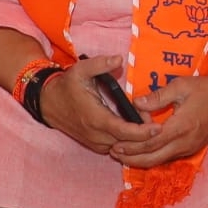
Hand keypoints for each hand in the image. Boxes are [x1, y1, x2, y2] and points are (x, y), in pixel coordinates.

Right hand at [38, 55, 161, 155]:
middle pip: (125, 143)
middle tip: (159, 126)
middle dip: (143, 137)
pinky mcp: (92, 143)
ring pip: (120, 148)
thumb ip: (100, 63)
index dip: (141, 132)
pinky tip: (137, 134)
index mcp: (95, 117)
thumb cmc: (67, 85)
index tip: (158, 129)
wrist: (48, 102)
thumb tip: (119, 59)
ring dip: (135, 142)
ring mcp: (93, 141)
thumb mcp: (81, 69)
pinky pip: (114, 148)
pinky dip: (126, 144)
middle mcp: (94, 133)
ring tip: (150, 128)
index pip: (122, 130)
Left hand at [108, 67, 207, 167]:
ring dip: (141, 160)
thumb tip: (136, 103)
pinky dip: (153, 157)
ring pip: (160, 160)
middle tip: (113, 152)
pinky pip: (169, 156)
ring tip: (124, 155)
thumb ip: (158, 96)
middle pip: (152, 157)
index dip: (131, 144)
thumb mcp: (182, 86)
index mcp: (181, 126)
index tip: (115, 142)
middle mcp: (185, 142)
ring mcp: (189, 147)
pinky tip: (144, 151)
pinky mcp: (193, 148)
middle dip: (131, 157)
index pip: (150, 141)